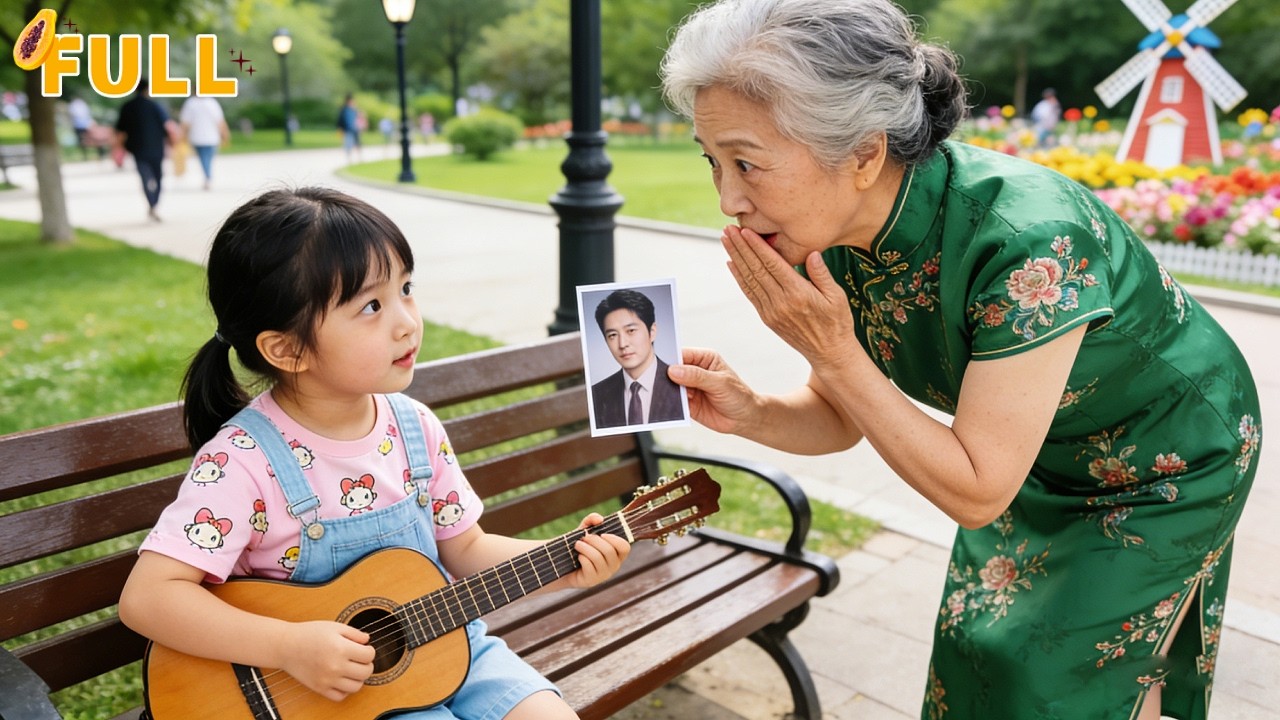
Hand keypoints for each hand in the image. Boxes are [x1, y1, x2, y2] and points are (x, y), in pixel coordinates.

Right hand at [279, 621, 375, 701]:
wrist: (286, 646)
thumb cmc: (309, 633)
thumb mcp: (334, 627)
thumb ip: (354, 633)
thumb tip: (368, 640)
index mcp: (340, 648)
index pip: (369, 655)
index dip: (369, 650)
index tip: (364, 648)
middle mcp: (335, 666)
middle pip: (366, 672)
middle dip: (367, 664)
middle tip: (360, 659)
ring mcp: (327, 679)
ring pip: (356, 687)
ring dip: (358, 678)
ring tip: (352, 669)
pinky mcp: (319, 688)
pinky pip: (340, 696)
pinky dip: (345, 690)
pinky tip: (342, 679)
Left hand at [566, 513, 629, 588]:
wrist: (565, 565)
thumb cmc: (580, 546)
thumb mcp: (585, 530)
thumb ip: (592, 520)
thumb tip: (600, 519)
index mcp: (617, 554)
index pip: (625, 547)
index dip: (615, 539)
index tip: (602, 534)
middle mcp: (613, 566)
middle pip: (609, 551)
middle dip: (594, 541)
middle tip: (584, 537)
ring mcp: (603, 575)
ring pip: (597, 558)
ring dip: (585, 548)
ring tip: (577, 544)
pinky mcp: (591, 581)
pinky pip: (589, 566)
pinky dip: (582, 558)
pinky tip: (578, 556)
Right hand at [668, 347, 758, 434]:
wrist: (744, 419)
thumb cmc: (739, 396)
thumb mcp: (720, 383)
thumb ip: (697, 376)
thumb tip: (674, 370)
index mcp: (704, 359)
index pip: (682, 354)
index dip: (672, 359)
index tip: (664, 367)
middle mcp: (695, 371)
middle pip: (674, 370)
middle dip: (667, 376)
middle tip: (663, 382)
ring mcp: (690, 387)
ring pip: (671, 386)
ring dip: (668, 390)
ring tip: (668, 394)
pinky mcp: (687, 403)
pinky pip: (673, 401)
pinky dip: (670, 403)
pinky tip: (671, 405)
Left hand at [721, 225, 855, 368]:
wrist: (829, 353)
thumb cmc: (837, 322)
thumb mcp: (837, 296)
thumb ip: (822, 274)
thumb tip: (812, 253)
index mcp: (799, 294)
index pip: (773, 265)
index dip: (757, 247)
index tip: (745, 231)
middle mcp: (781, 302)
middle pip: (756, 269)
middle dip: (740, 248)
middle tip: (728, 230)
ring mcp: (771, 311)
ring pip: (749, 280)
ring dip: (736, 259)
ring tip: (726, 241)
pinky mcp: (767, 318)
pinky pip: (750, 294)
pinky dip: (739, 277)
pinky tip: (732, 263)